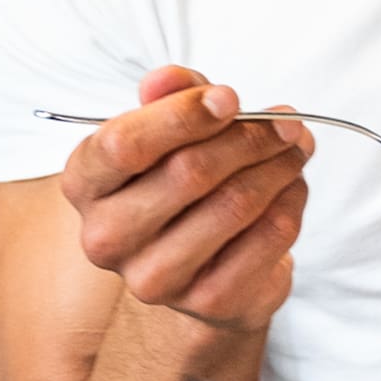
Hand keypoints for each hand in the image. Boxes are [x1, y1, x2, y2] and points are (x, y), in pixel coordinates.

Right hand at [62, 66, 311, 329]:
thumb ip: (171, 93)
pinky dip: (290, 203)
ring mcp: (154, 277)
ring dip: (278, 167)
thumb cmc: (177, 181)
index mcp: (86, 182)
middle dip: (249, 138)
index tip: (231, 98)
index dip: (184, 115)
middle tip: (285, 123)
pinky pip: (266, 239)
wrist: (201, 265)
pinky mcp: (207, 302)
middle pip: (189, 172)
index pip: (125, 143)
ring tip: (295, 148)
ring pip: (234, 204)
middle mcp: (106, 237)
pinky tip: (292, 187)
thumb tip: (166, 78)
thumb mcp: (168, 126)